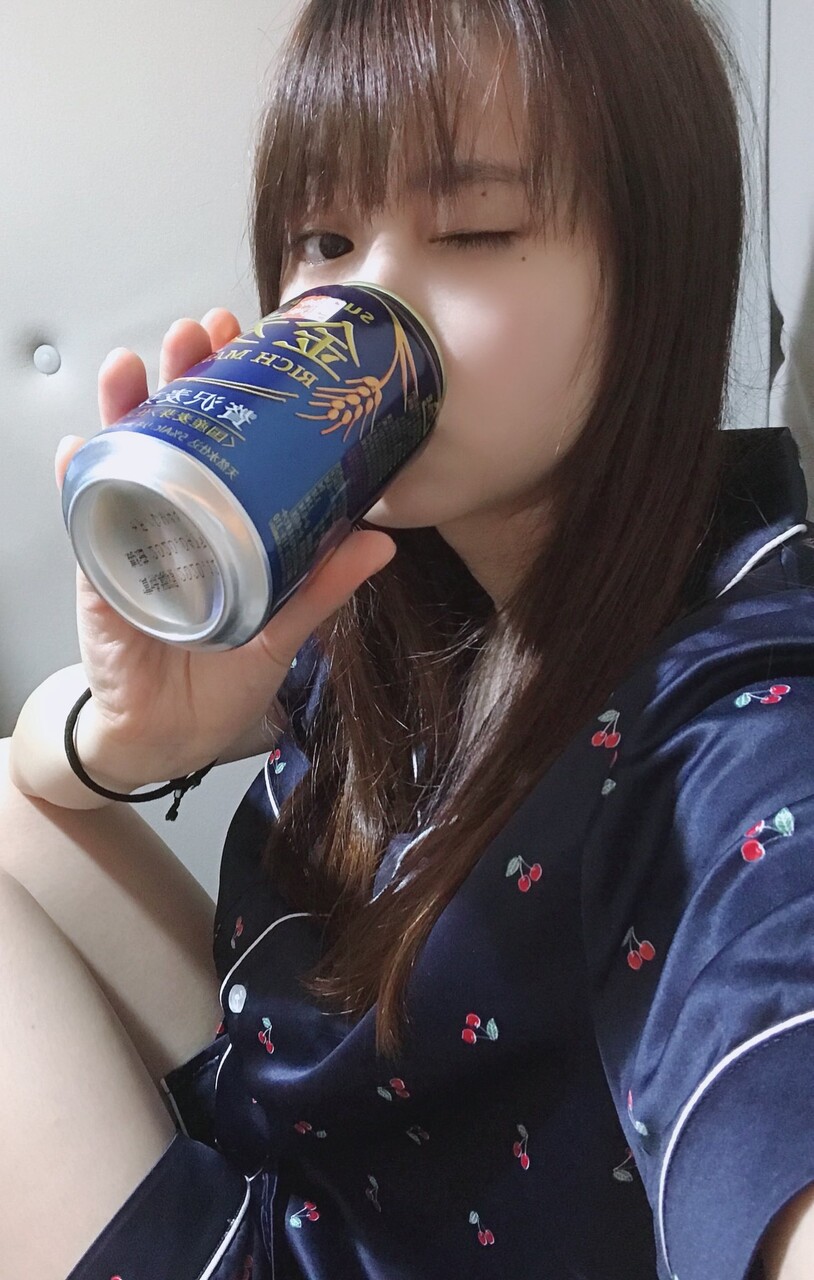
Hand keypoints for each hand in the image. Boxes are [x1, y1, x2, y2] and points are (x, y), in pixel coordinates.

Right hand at [55, 308, 396, 786]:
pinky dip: (79, 481)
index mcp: (220, 524)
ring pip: (123, 459)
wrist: (166, 739)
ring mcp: (131, 541)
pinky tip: (83, 447)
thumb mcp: (279, 630)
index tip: (251, 343)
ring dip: (125, 409)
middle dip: (180, 376)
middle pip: (172, 432)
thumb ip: (321, 586)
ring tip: (135, 367)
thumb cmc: (217, 683)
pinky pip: (84, 519)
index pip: (224, 442)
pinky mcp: (99, 575)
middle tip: (199, 333)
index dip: (233, 391)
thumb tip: (381, 540)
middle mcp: (173, 520)